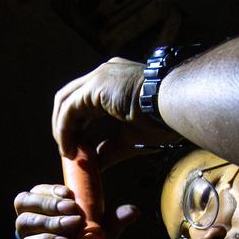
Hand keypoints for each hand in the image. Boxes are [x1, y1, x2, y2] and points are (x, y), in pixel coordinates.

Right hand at [14, 184, 138, 238]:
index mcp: (56, 220)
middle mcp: (42, 232)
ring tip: (74, 225)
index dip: (50, 190)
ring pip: (23, 222)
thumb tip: (132, 210)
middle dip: (46, 200)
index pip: (39, 193)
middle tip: (71, 207)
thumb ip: (114, 224)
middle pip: (24, 202)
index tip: (71, 194)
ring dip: (48, 218)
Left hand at [52, 58, 180, 167]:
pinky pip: (69, 109)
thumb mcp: (130, 138)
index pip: (83, 100)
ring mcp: (99, 76)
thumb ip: (109, 148)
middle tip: (67, 149)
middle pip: (70, 97)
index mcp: (114, 82)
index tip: (77, 146)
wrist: (176, 106)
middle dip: (64, 124)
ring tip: (67, 152)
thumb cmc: (163, 121)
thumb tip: (96, 164)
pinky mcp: (96, 85)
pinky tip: (69, 148)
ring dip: (61, 129)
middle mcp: (104, 74)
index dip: (76, 124)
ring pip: (65, 101)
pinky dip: (64, 130)